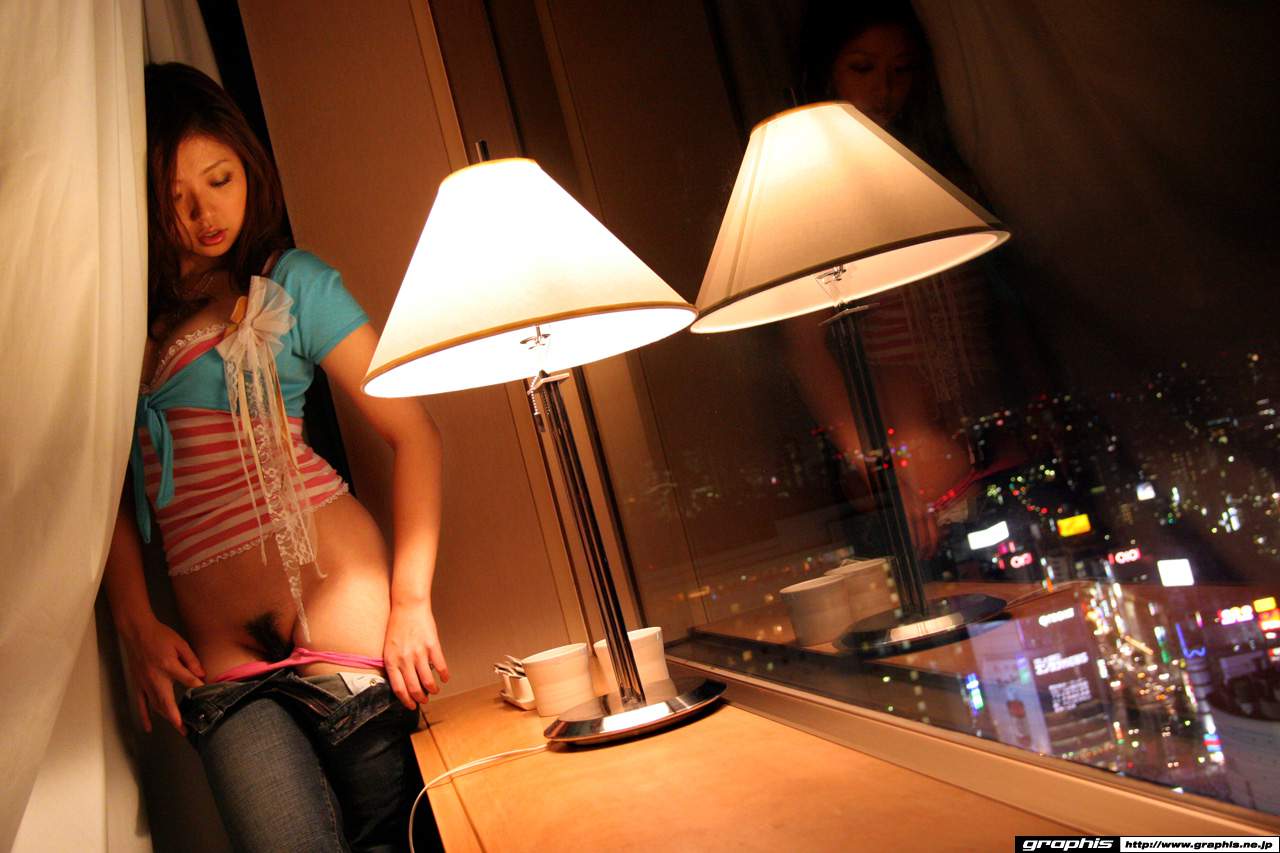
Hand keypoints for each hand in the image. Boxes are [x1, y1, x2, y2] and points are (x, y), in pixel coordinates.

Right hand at [120, 618, 204, 734]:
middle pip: (168, 703)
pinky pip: (141, 704)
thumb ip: (191, 660)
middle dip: (178, 719)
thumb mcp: (181, 644)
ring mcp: (145, 683)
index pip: (188, 681)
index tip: (208, 697)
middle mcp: (156, 678)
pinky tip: (148, 727)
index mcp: (169, 666)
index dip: (199, 689)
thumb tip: (201, 675)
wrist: (137, 632)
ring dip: (166, 719)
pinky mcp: (138, 685)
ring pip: (156, 706)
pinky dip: (145, 716)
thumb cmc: (160, 636)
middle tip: (188, 731)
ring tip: (178, 729)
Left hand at [383, 600, 449, 708]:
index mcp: (391, 660)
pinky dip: (444, 675)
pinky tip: (445, 677)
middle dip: (420, 698)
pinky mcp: (432, 646)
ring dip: (432, 689)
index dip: (406, 700)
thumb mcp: (389, 647)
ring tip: (434, 690)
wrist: (408, 606)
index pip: (398, 688)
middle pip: (413, 687)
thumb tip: (402, 681)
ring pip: (427, 680)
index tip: (411, 705)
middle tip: (424, 700)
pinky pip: (440, 666)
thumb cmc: (398, 625)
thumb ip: (394, 664)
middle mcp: (404, 659)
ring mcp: (419, 653)